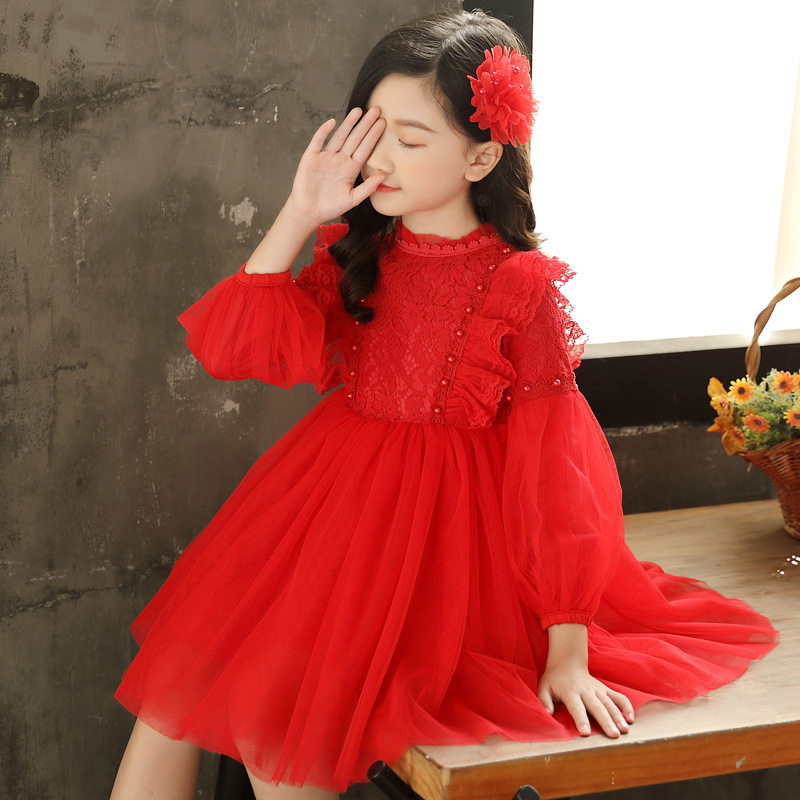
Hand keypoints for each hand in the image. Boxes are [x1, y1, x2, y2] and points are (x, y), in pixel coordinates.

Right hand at [287, 107, 385, 225]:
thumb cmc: (331, 207)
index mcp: (351, 169)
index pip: (365, 149)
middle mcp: (340, 160)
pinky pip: (318, 142)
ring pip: (339, 137)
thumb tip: (383, 175)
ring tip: (359, 111)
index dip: (373, 136)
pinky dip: (324, 132)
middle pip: (355, 138)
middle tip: (376, 110)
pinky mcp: (311, 158)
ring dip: (348, 124)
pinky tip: (332, 123)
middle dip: (365, 125)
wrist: (309, 212)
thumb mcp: (352, 199)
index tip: (383, 123)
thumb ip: (368, 188)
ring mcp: (326, 157)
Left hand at [538, 623, 633, 738]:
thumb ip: (544, 701)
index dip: (580, 719)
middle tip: (613, 735)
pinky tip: (631, 718)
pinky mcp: (605, 690)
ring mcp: (598, 690)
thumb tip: (546, 713)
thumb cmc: (554, 679)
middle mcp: (586, 691)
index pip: (576, 707)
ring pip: (610, 703)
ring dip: (618, 716)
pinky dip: (626, 706)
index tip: (585, 732)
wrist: (567, 662)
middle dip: (606, 721)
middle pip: (597, 707)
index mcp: (570, 692)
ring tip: (625, 730)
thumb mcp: (544, 687)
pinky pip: (618, 697)